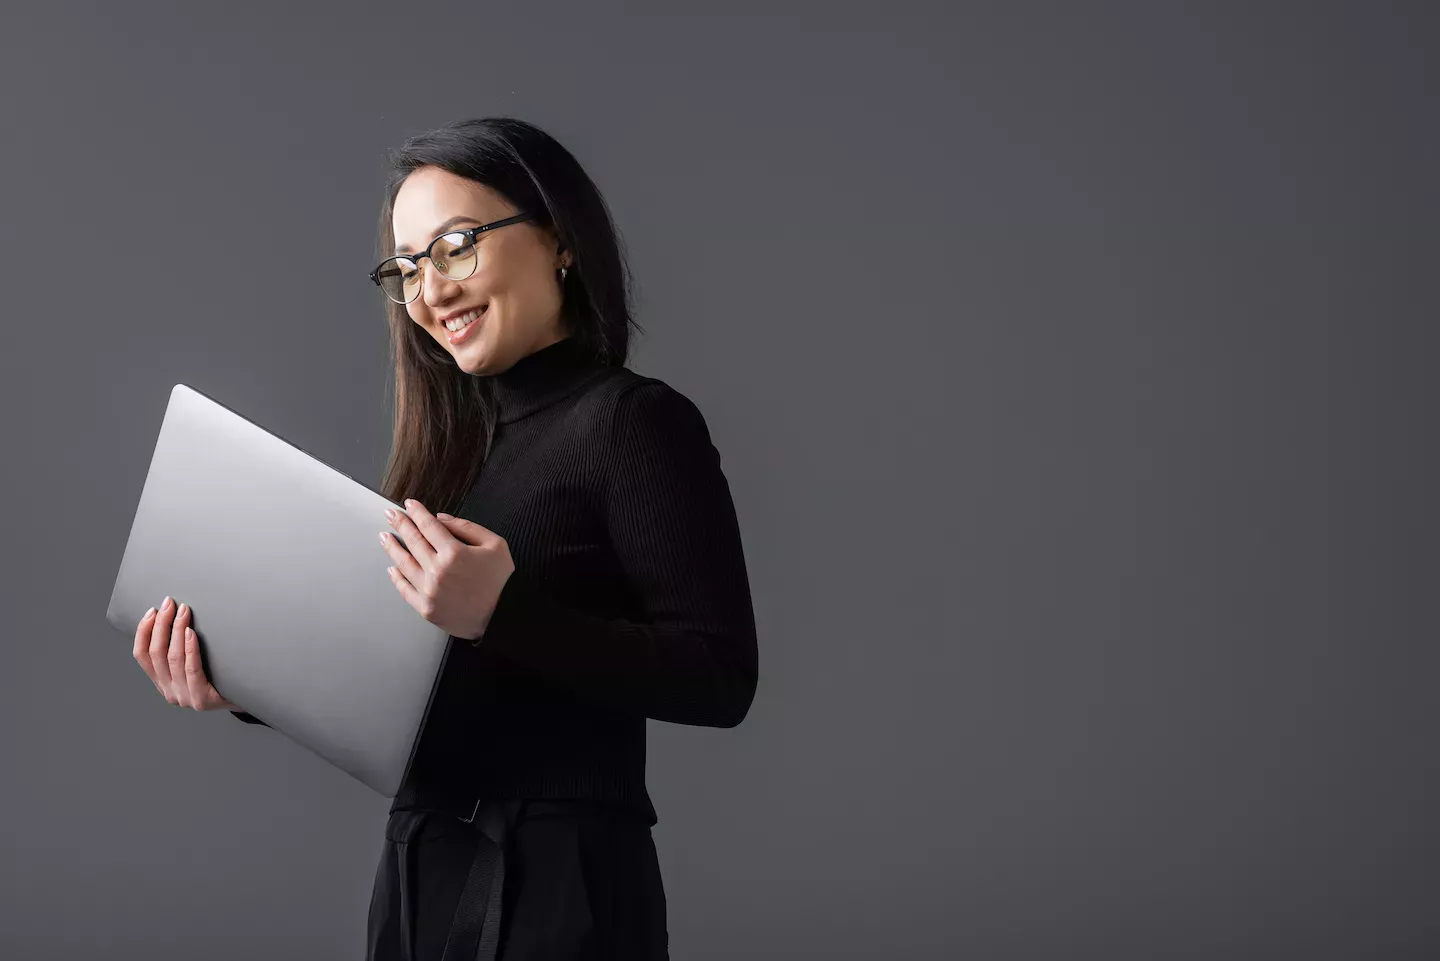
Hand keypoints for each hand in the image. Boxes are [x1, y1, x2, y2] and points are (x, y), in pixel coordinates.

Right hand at [133, 597, 238, 711]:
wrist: (247, 700)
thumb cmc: (221, 675)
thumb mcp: (194, 664)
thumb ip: (181, 649)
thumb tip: (175, 614)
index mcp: (162, 682)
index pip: (142, 656)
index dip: (143, 632)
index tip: (152, 611)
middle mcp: (169, 691)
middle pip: (156, 653)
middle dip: (161, 625)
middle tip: (169, 604)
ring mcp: (184, 697)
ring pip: (173, 658)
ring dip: (176, 631)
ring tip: (183, 612)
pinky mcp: (202, 699)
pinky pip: (192, 669)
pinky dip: (190, 649)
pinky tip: (191, 633)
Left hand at [380, 499, 515, 640]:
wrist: (503, 616)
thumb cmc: (502, 581)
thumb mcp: (495, 545)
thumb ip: (467, 527)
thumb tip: (440, 519)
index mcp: (455, 552)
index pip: (428, 526)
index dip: (417, 512)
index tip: (409, 504)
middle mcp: (438, 570)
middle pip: (413, 541)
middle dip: (400, 524)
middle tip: (390, 514)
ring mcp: (429, 590)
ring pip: (404, 563)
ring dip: (392, 547)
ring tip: (384, 536)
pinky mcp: (426, 608)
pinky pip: (405, 589)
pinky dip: (397, 577)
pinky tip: (392, 568)